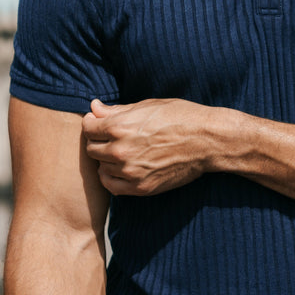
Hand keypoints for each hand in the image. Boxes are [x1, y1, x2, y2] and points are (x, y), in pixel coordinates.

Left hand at [82, 98, 226, 195]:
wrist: (207, 141)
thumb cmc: (180, 117)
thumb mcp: (147, 106)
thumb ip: (116, 110)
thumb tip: (93, 107)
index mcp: (119, 126)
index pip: (87, 128)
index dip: (92, 123)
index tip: (99, 123)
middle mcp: (120, 150)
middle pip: (91, 148)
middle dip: (98, 141)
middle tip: (111, 137)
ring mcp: (130, 172)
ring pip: (100, 167)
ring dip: (106, 159)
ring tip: (120, 152)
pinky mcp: (141, 187)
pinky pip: (112, 186)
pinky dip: (111, 178)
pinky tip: (120, 169)